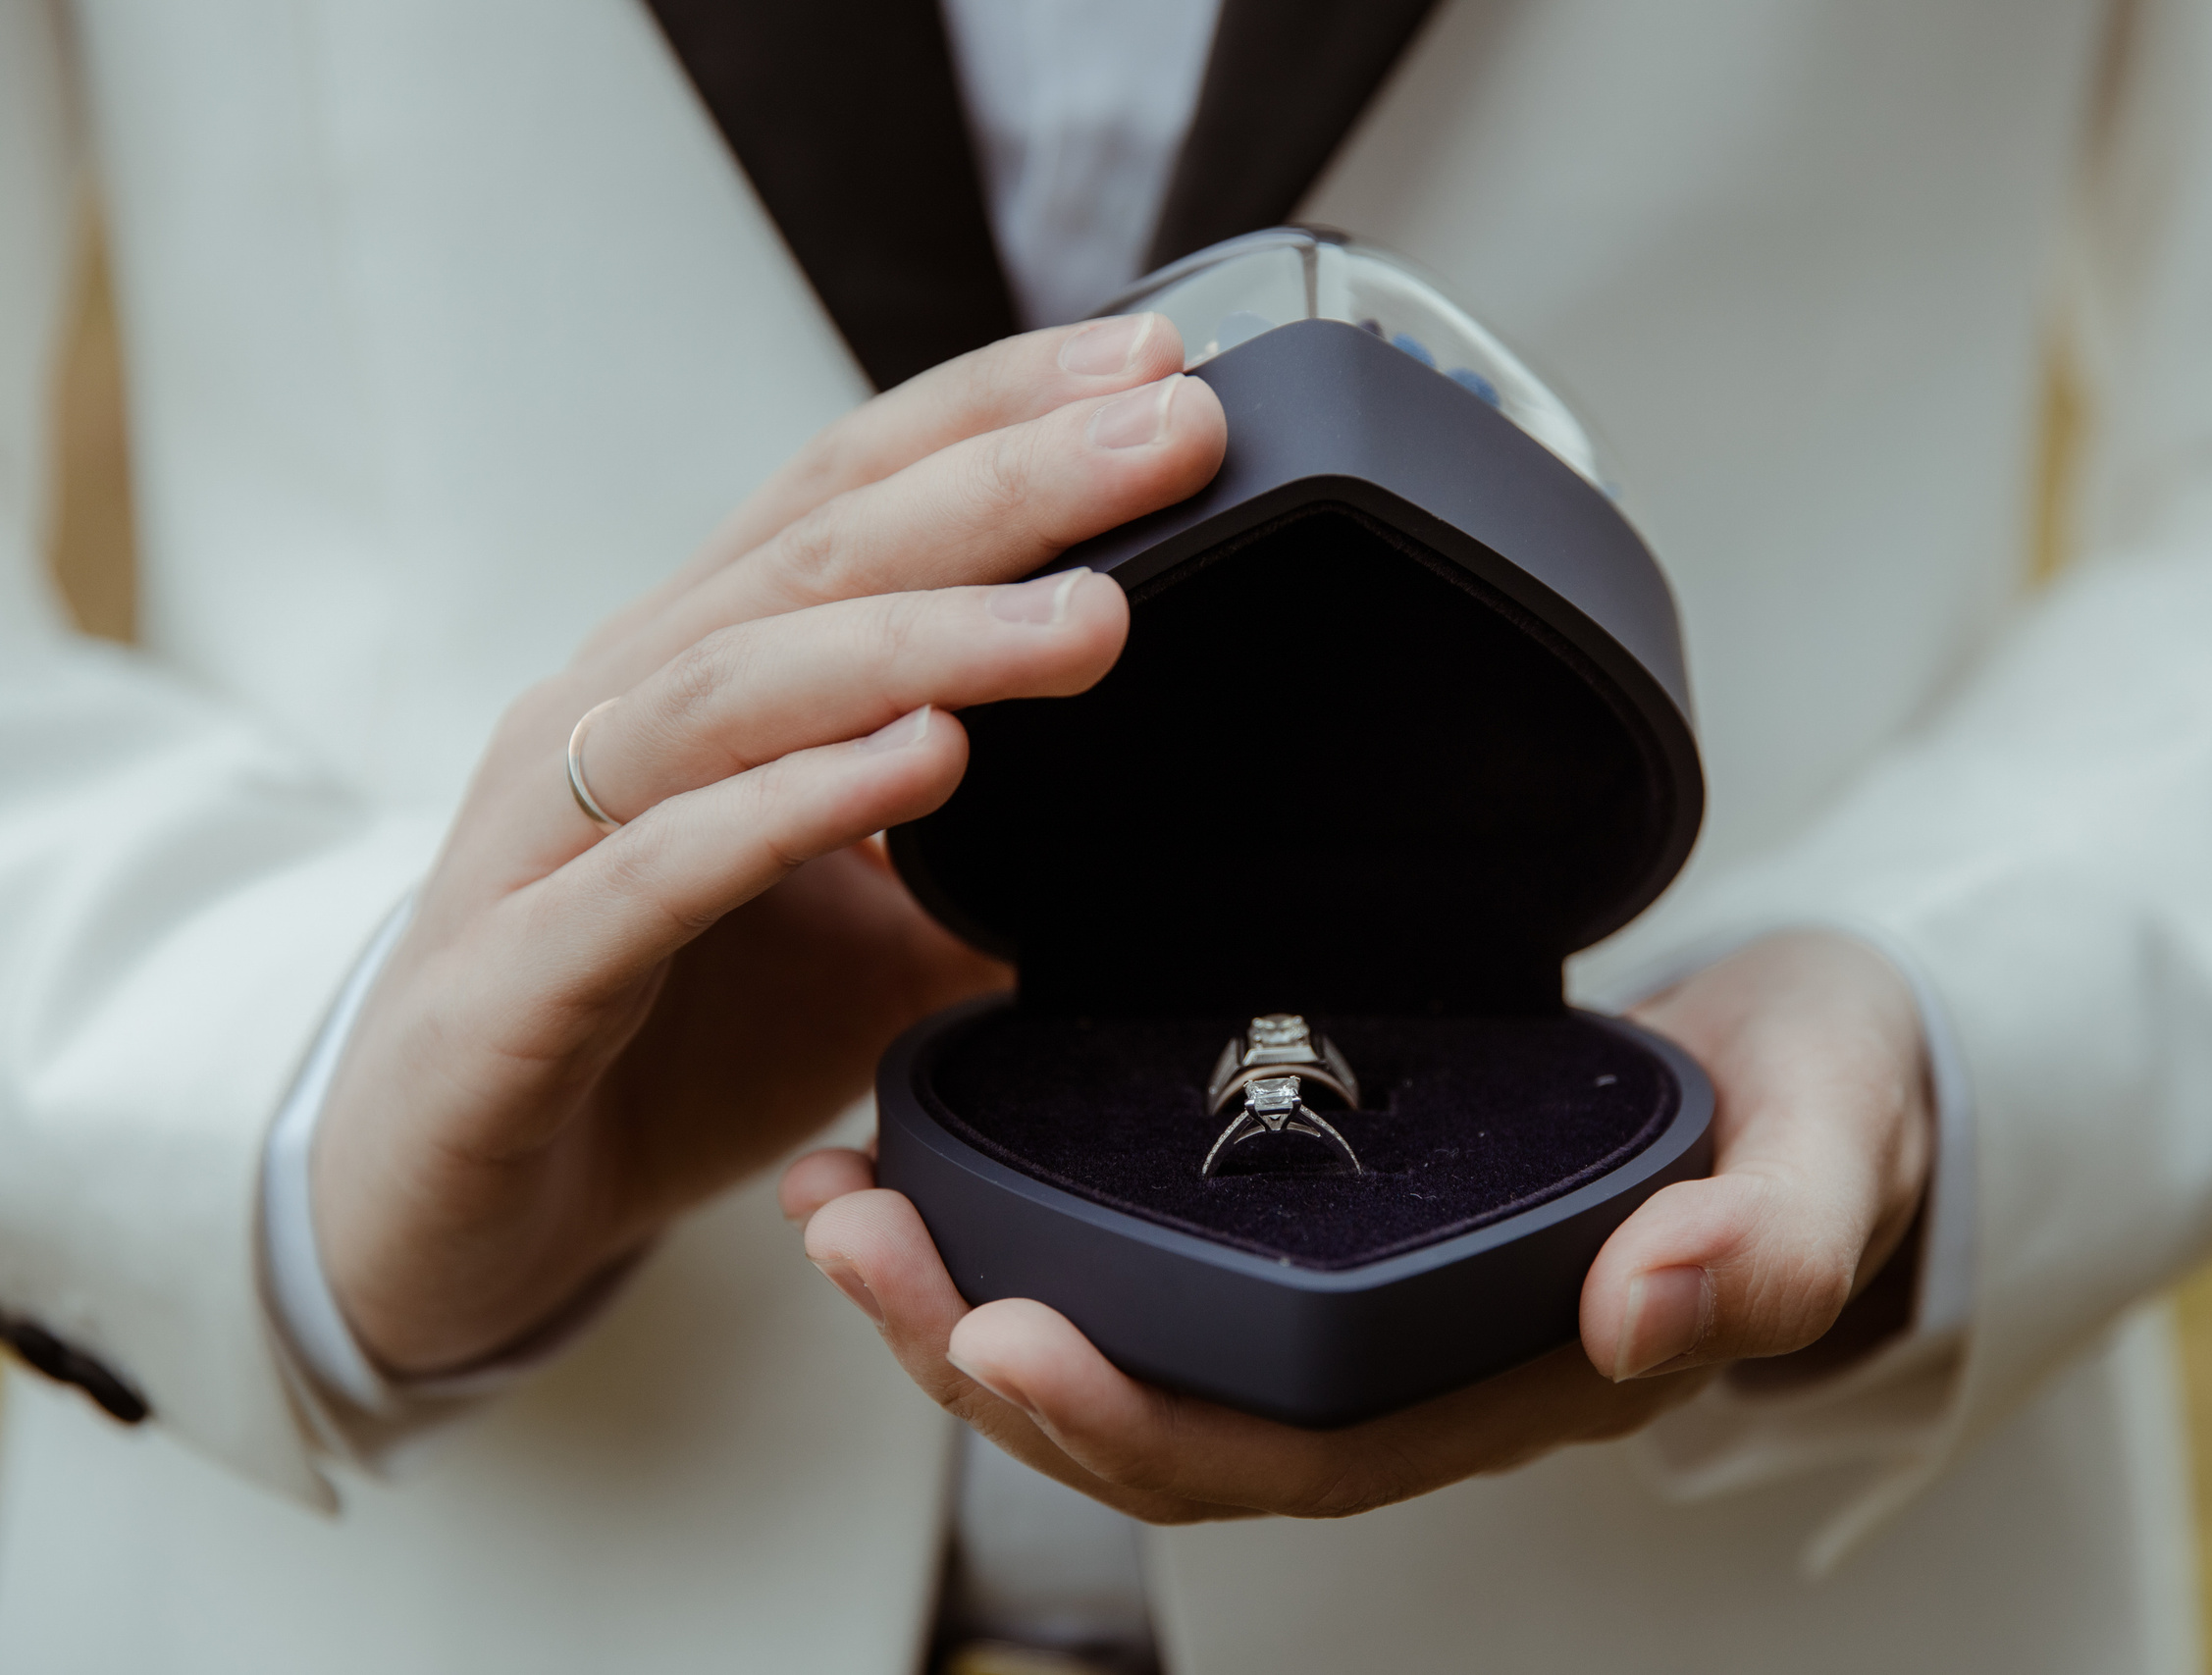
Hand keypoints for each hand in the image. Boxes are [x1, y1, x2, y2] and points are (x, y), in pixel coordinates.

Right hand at [313, 315, 1226, 1375]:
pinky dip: (788, 807)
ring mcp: (547, 837)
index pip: (849, 497)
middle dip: (1006, 485)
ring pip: (736, 688)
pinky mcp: (517, 977)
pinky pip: (657, 868)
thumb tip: (1170, 836)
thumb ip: (989, 873)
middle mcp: (615, 716)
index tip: (1158, 364)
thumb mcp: (869, 949)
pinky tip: (919, 765)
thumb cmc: (663, 1048)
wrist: (454, 1222)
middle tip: (1176, 430)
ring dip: (921, 640)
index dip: (996, 417)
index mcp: (697, 675)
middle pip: (815, 555)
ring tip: (1090, 620)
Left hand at [787, 929, 1935, 1520]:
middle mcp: (1398, 1368)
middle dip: (981, 1352)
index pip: (1281, 1453)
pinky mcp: (1318, 1213)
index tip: (998, 1326)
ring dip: (963, 1290)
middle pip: (1158, 1414)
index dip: (1130, 1416)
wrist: (1817, 1064)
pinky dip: (1026, 1211)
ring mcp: (1349, 1300)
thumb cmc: (1820, 1109)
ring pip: (1128, 1343)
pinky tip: (930, 1139)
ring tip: (835, 1196)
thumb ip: (1764, 1240)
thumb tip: (1647, 1315)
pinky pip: (1151, 1249)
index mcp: (1495, 1381)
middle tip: (847, 1239)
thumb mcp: (1826, 1151)